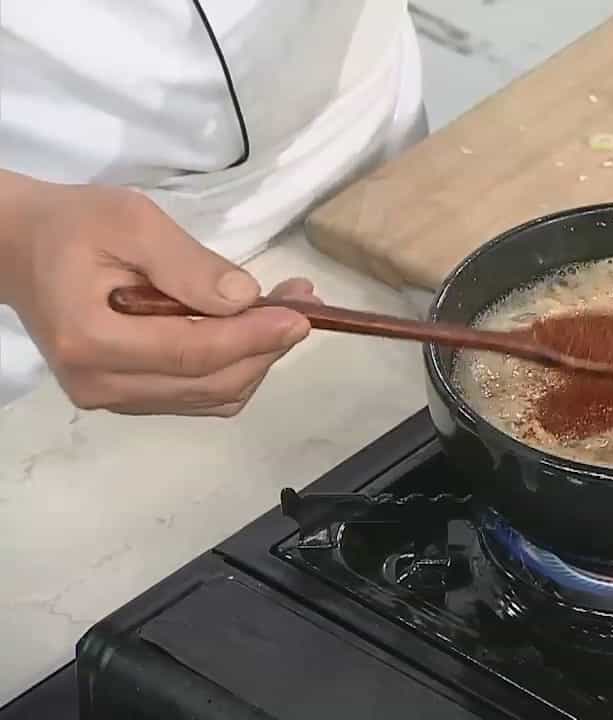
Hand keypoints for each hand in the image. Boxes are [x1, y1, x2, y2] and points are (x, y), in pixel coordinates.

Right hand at [0, 173, 317, 416]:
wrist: (24, 250)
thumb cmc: (74, 226)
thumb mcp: (131, 221)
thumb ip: (187, 263)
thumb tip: (244, 297)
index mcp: (92, 340)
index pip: (195, 353)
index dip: (256, 337)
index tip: (302, 315)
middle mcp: (100, 384)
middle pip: (212, 383)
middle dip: (267, 346)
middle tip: (304, 303)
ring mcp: (112, 399)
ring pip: (213, 396)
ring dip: (258, 358)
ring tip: (284, 309)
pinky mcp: (127, 398)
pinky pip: (199, 396)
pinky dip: (234, 367)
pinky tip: (250, 329)